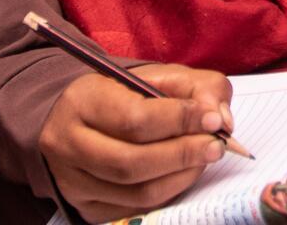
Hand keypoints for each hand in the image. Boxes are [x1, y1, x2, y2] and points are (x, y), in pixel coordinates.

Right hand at [40, 64, 233, 220]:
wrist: (81, 118)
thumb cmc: (125, 94)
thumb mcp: (160, 76)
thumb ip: (197, 87)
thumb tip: (218, 118)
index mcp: (82, 101)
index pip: (133, 119)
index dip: (180, 121)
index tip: (212, 120)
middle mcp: (67, 144)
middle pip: (131, 163)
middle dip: (183, 155)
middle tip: (216, 146)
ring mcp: (72, 182)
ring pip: (136, 193)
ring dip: (180, 177)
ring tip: (204, 158)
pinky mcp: (85, 207)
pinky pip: (134, 210)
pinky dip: (167, 194)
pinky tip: (181, 174)